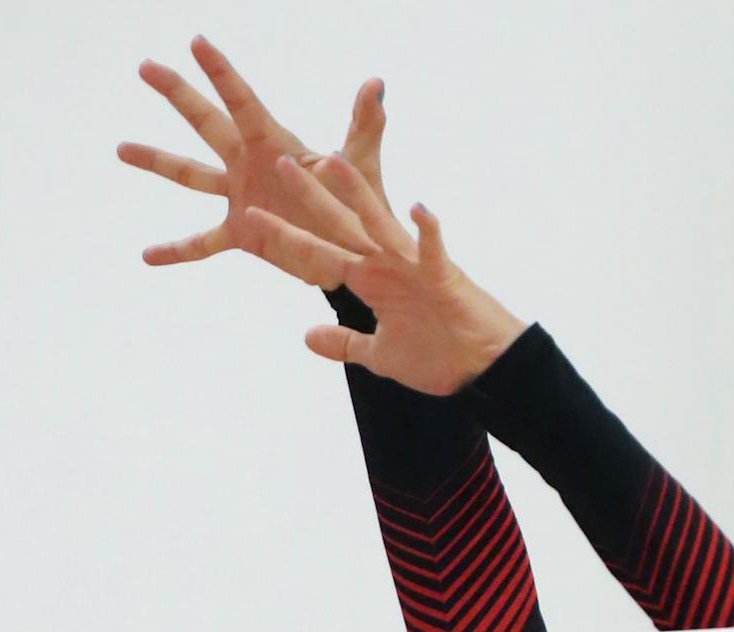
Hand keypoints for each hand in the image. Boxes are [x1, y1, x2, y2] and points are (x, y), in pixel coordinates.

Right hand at [117, 35, 387, 283]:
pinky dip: (176, 250)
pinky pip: (201, 242)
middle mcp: (249, 162)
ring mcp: (240, 196)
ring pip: (190, 175)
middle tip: (145, 67)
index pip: (242, 100)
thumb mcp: (360, 164)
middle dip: (177, 94)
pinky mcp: (240, 233)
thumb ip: (365, 124)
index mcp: (275, 142)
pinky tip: (147, 256)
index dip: (219, 71)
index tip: (195, 42)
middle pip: (205, 123)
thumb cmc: (360, 204)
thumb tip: (375, 83)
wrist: (354, 253)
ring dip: (156, 161)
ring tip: (121, 147)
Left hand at [239, 155, 528, 394]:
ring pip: (378, 222)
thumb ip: (343, 343)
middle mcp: (385, 265)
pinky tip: (417, 207)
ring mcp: (413, 267)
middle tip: (283, 162)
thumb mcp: (377, 354)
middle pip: (340, 224)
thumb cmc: (436, 357)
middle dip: (311, 197)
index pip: (318, 253)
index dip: (286, 235)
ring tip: (334, 160)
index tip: (253, 214)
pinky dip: (426, 230)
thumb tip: (308, 335)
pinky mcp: (443, 276)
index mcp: (368, 281)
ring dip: (357, 193)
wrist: (480, 369)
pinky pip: (433, 249)